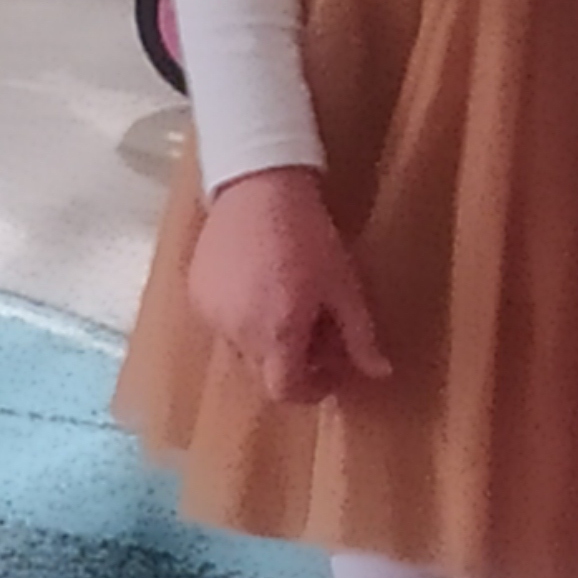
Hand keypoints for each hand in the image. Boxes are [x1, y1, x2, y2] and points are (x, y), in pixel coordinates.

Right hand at [187, 166, 390, 403]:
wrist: (258, 187)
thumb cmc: (308, 236)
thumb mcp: (343, 286)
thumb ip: (360, 336)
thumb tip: (381, 374)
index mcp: (277, 335)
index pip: (286, 391)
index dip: (311, 390)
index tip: (331, 372)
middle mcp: (238, 334)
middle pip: (265, 373)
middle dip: (293, 363)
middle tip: (317, 333)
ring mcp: (212, 315)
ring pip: (243, 350)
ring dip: (268, 342)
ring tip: (288, 304)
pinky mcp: (196, 295)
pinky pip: (223, 324)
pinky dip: (244, 320)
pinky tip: (261, 287)